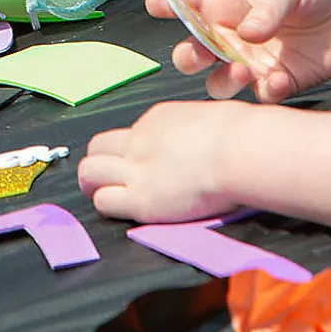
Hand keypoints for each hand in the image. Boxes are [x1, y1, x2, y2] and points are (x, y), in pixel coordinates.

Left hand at [80, 101, 244, 221]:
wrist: (238, 149)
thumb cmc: (241, 136)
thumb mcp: (211, 120)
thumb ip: (196, 133)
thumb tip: (205, 139)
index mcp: (158, 120)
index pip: (130, 134)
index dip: (130, 152)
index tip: (142, 164)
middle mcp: (139, 141)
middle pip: (97, 147)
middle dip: (99, 164)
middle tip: (108, 181)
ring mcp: (137, 170)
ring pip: (89, 172)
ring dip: (93, 185)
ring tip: (105, 197)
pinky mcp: (142, 199)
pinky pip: (104, 201)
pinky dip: (108, 206)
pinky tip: (123, 211)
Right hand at [149, 0, 330, 102]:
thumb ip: (267, 5)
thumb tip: (248, 34)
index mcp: (223, 2)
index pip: (185, 1)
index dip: (166, 2)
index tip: (158, 5)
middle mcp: (229, 35)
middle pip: (190, 51)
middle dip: (186, 56)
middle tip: (201, 53)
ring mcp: (250, 62)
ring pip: (216, 81)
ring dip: (222, 80)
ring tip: (243, 71)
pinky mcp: (275, 83)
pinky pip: (259, 95)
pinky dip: (265, 91)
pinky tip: (279, 79)